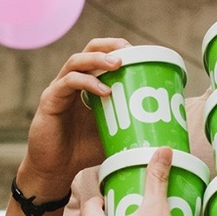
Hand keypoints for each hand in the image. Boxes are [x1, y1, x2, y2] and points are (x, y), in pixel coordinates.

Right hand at [21, 38, 128, 191]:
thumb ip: (132, 124)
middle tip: (129, 51)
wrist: (57, 169)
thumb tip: (166, 126)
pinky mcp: (50, 100)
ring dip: (98, 59)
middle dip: (110, 46)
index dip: (120, 49)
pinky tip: (104, 91)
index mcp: (89, 84)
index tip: (141, 53)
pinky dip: (86, 82)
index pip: (103, 54)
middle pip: (89, 49)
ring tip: (118, 63)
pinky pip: (67, 83)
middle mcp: (73, 81)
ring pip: (76, 61)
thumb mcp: (115, 133)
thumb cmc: (85, 150)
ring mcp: (60, 89)